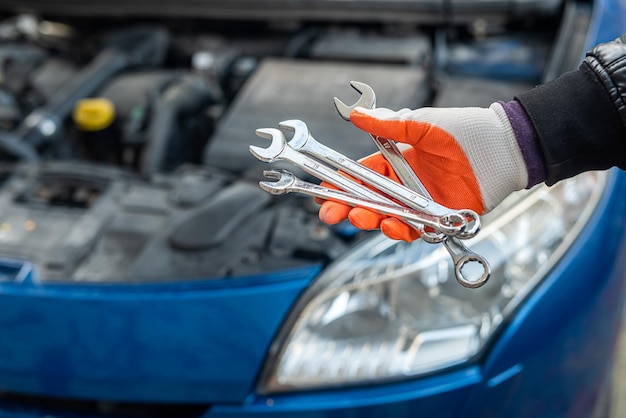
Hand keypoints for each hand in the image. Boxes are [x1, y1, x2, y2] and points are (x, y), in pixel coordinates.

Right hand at [318, 104, 529, 240]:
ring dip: (369, 220)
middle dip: (346, 207)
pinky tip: (390, 225)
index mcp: (397, 161)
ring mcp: (421, 202)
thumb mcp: (423, 124)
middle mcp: (405, 185)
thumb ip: (389, 126)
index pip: (361, 175)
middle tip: (331, 213)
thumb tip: (357, 114)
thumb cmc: (466, 131)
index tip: (322, 190)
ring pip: (386, 217)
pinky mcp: (439, 217)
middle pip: (368, 200)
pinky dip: (400, 230)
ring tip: (360, 217)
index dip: (340, 183)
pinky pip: (414, 229)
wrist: (504, 148)